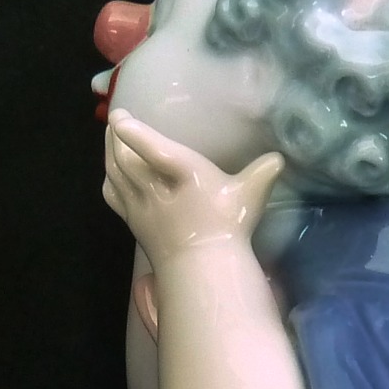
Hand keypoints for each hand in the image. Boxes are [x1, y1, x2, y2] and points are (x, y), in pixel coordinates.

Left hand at [102, 110, 282, 271]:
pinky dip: (109, 177)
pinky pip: (113, 195)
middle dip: (115, 137)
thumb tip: (279, 158)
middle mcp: (157, 191)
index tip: (120, 117)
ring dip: (109, 152)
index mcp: (185, 177)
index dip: (135, 133)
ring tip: (110, 135)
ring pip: (116, 175)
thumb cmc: (228, 228)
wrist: (204, 270)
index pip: (155, 152)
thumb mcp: (250, 197)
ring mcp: (141, 208)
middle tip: (115, 119)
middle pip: (125, 161)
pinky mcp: (134, 222)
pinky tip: (111, 169)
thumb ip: (262, 173)